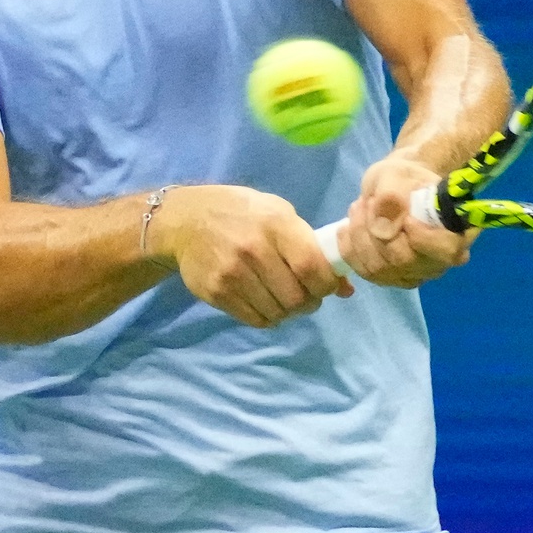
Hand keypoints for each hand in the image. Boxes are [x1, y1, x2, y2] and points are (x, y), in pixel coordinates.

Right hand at [146, 185, 352, 327]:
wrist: (186, 220)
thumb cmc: (242, 212)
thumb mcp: (279, 214)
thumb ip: (312, 247)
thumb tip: (346, 289)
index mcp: (276, 224)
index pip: (312, 267)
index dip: (327, 284)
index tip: (327, 284)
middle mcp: (254, 250)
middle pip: (297, 298)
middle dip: (309, 302)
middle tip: (305, 294)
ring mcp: (233, 274)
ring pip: (278, 314)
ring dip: (288, 311)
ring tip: (283, 296)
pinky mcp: (217, 292)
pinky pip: (256, 320)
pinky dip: (268, 317)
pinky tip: (264, 301)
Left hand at [341, 152, 472, 287]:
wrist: (395, 187)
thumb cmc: (403, 179)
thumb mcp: (395, 176)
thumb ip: (392, 197)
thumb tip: (384, 229)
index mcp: (456, 233)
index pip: (446, 250)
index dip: (422, 238)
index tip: (406, 218)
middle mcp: (439, 261)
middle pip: (404, 261)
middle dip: (376, 230)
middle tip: (366, 202)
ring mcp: (415, 274)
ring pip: (380, 269)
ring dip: (360, 237)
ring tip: (358, 208)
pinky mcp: (393, 279)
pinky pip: (366, 272)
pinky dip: (351, 249)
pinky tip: (348, 229)